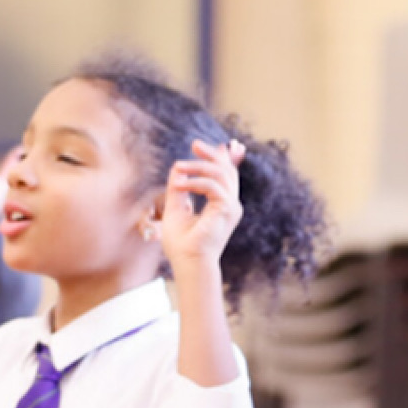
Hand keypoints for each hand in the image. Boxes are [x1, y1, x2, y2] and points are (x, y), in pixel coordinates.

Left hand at [161, 139, 244, 270]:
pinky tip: (179, 185)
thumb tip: (178, 166)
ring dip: (198, 166)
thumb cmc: (182, 243)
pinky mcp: (227, 210)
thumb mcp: (176, 207)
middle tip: (195, 144)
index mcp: (221, 205)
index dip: (219, 157)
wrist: (188, 263)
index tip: (200, 146)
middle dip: (212, 154)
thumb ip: (179, 187)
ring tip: (178, 167)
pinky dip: (195, 182)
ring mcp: (231, 207)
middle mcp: (230, 204)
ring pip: (221, 174)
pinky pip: (213, 186)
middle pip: (227, 170)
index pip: (225, 175)